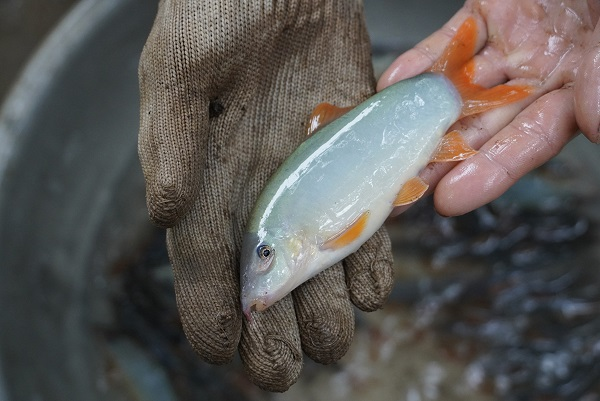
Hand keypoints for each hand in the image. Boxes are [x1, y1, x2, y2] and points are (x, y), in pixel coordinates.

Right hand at [138, 0, 392, 390]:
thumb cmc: (217, 15)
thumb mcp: (178, 70)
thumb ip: (170, 140)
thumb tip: (167, 214)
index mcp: (206, 184)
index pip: (201, 267)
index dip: (209, 314)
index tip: (223, 354)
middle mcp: (257, 196)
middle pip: (263, 283)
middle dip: (272, 333)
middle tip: (283, 370)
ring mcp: (308, 185)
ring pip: (317, 268)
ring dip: (325, 310)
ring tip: (331, 342)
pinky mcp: (353, 163)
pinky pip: (363, 226)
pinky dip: (367, 262)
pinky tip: (368, 291)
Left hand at [379, 0, 599, 215]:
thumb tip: (597, 126)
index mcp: (578, 91)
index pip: (529, 140)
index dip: (490, 171)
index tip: (449, 200)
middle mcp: (538, 76)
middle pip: (481, 127)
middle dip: (439, 160)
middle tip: (399, 191)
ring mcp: (510, 45)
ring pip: (458, 89)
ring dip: (420, 118)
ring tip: (384, 146)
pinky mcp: (487, 12)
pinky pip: (450, 41)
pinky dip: (422, 63)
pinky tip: (394, 86)